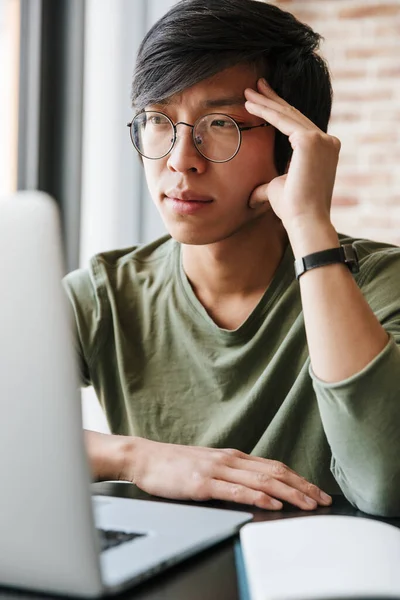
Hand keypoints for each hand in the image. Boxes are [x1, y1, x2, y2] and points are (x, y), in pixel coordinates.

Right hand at [124, 438, 331, 510]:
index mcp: (234, 457)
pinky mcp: (203, 484)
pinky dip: (258, 497)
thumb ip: (233, 473)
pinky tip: (272, 504)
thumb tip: (258, 488)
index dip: (299, 479)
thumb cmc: (176, 464)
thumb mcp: (210, 465)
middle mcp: (230, 460)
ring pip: (261, 480)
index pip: (275, 466)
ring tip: (308, 504)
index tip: (317, 491)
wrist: (146, 458)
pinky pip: (236, 490)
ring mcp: (217, 470)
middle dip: (303, 486)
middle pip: (275, 472)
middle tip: (323, 500)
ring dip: (289, 493)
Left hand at [244, 78, 339, 233]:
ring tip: (247, 92)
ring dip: (265, 102)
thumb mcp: (278, 190)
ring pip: (287, 115)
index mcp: (323, 149)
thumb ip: (267, 187)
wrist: (304, 220)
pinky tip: (250, 105)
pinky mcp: (311, 141)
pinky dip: (266, 112)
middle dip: (272, 100)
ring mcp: (321, 139)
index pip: (298, 125)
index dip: (279, 111)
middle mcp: (326, 141)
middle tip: (255, 86)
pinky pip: (284, 121)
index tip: (263, 100)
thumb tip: (251, 197)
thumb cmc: (293, 209)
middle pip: (294, 115)